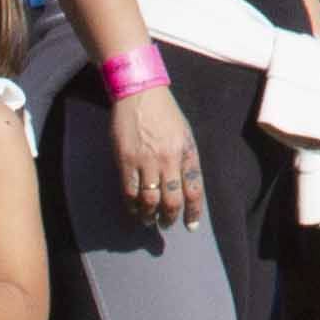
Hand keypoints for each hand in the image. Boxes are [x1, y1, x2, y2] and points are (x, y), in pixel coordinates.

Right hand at [110, 86, 204, 232]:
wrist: (139, 93)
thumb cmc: (164, 113)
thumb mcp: (184, 134)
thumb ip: (186, 159)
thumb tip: (183, 186)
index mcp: (187, 152)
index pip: (194, 190)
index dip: (193, 212)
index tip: (190, 226)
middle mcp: (168, 159)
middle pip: (171, 200)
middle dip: (170, 218)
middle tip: (166, 224)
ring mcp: (146, 161)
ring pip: (149, 200)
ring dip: (149, 215)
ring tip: (148, 220)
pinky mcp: (125, 160)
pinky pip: (129, 191)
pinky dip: (132, 205)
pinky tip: (134, 209)